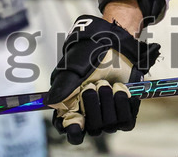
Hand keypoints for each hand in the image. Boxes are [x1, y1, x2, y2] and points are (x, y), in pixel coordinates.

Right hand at [46, 15, 159, 144]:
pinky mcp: (125, 111)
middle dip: (94, 105)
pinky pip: (126, 121)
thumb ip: (62, 86)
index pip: (72, 132)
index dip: (74, 131)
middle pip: (93, 129)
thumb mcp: (73, 68)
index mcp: (73, 108)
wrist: (113, 44)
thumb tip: (50, 102)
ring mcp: (108, 115)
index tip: (77, 120)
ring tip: (107, 83)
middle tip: (93, 86)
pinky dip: (124, 104)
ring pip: (109, 125)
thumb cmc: (89, 55)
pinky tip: (120, 89)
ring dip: (108, 101)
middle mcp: (90, 115)